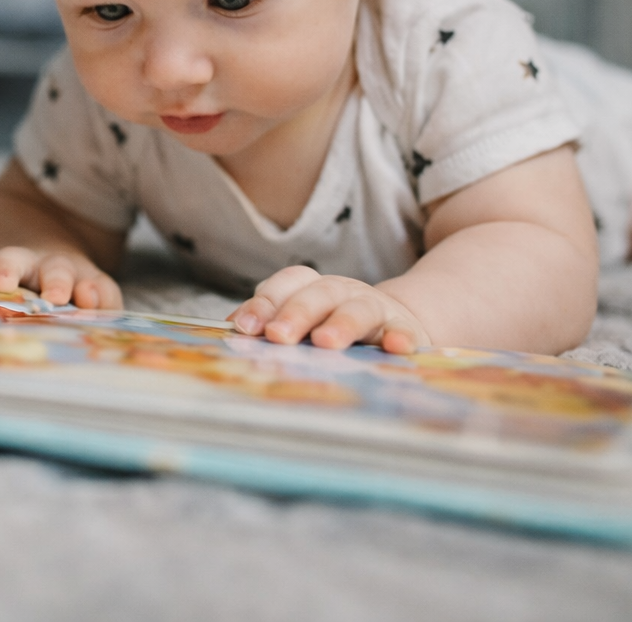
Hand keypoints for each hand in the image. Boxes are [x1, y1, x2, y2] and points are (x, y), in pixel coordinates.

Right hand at [0, 246, 122, 308]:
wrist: (43, 242)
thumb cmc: (71, 287)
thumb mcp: (95, 293)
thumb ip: (101, 299)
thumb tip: (91, 299)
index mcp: (66, 275)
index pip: (73, 279)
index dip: (74, 287)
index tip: (73, 299)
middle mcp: (33, 265)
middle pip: (24, 262)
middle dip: (15, 272)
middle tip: (6, 285)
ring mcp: (3, 262)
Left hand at [227, 266, 429, 353]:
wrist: (394, 325)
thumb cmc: (334, 326)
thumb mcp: (303, 321)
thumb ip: (268, 322)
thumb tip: (227, 329)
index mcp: (312, 287)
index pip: (287, 283)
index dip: (265, 302)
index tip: (245, 327)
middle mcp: (342, 291)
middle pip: (318, 294)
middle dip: (296, 313)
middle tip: (277, 336)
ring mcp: (375, 308)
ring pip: (358, 309)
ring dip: (341, 324)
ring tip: (326, 342)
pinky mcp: (404, 329)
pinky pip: (404, 331)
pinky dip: (400, 337)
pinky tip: (395, 347)